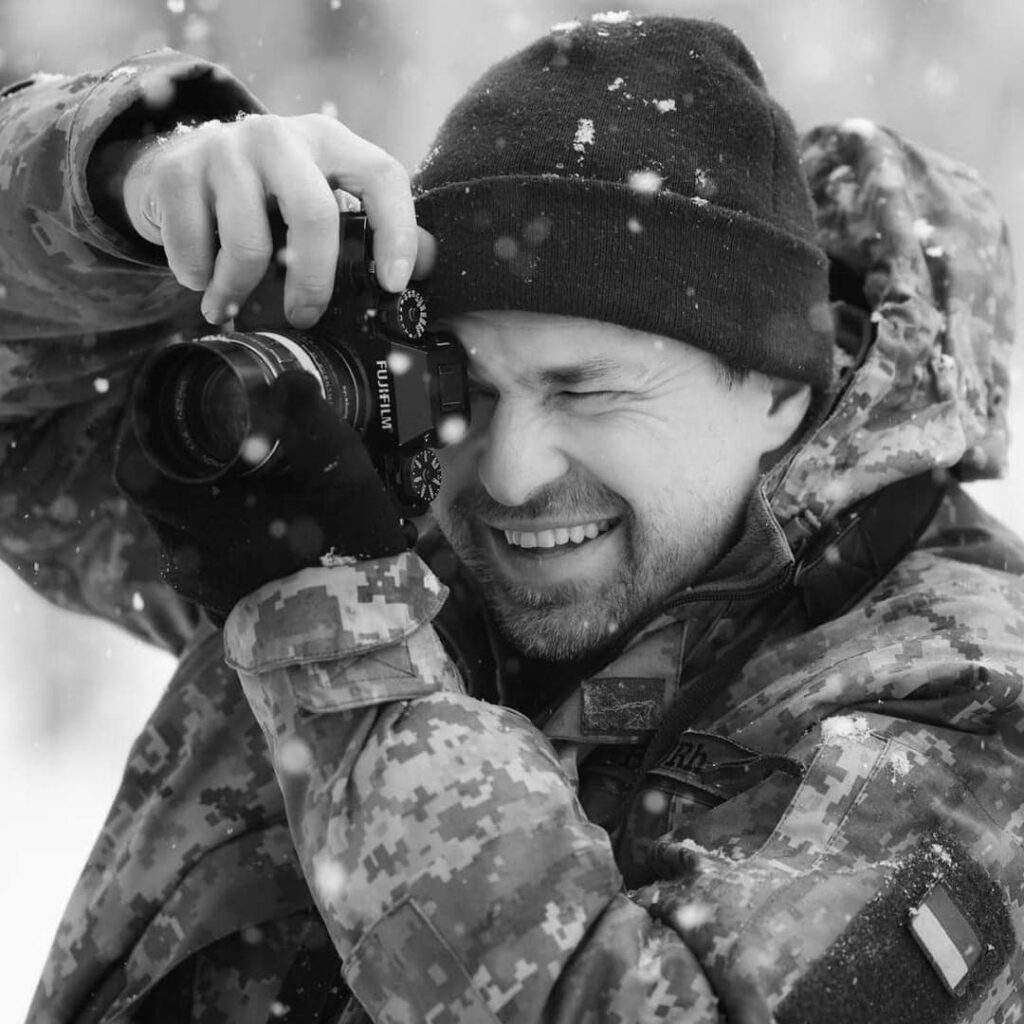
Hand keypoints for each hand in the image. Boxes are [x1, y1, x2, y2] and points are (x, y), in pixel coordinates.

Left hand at [114, 371, 407, 622]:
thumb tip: (288, 377)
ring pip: (176, 519)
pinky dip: (212, 519)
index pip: (137, 469)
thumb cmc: (353, 556)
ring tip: (238, 464)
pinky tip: (252, 508)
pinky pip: (197, 546)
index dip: (142, 429)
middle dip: (177, 451)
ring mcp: (200, 586)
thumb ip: (312, 423)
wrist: (366, 634)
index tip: (165, 398)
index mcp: (204, 526)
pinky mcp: (217, 601)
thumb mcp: (343, 478)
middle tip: (212, 422)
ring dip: (196, 486)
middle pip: (156, 490)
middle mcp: (188, 559)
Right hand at [118, 113, 435, 327]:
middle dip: (314, 282)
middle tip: (305, 316)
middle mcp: (281, 136)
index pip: (382, 177)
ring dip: (241, 292)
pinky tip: (202, 278)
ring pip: (250, 243)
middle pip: (315, 216)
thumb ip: (368, 225)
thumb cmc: (267, 195)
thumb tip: (426, 268)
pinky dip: (198, 279)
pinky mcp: (177, 169)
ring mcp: (226, 148)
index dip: (398, 233)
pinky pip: (195, 248)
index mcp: (330, 141)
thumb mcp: (320, 195)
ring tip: (233, 307)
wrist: (179, 161)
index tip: (393, 285)